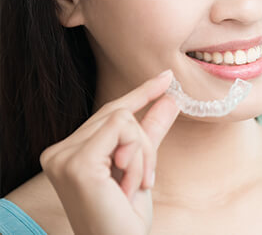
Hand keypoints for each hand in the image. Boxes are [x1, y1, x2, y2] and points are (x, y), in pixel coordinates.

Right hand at [40, 70, 179, 234]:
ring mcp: (63, 156)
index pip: (108, 113)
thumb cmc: (124, 217)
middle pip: (119, 114)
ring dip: (142, 154)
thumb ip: (151, 131)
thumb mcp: (141, 166)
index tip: (165, 77)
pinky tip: (129, 185)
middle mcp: (58, 151)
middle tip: (146, 179)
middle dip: (144, 144)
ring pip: (123, 119)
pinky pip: (122, 130)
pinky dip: (138, 157)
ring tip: (134, 186)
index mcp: (69, 152)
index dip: (140, 93)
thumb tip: (170, 98)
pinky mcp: (77, 162)